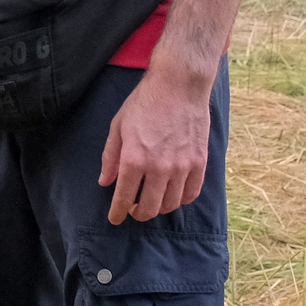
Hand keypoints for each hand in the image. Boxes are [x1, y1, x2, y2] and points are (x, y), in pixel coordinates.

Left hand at [97, 64, 212, 224]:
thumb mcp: (118, 127)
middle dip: (139, 214)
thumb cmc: (144, 103)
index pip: (124, 198)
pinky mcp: (199, 162)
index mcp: (134, 159)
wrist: (178, 86)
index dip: (118, 213)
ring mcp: (182, 166)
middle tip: (134, 210)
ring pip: (171, 204)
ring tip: (152, 202)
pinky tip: (173, 195)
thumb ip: (111, 157)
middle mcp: (159, 168)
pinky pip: (191, 193)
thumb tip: (105, 181)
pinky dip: (181, 200)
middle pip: (150, 208)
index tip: (115, 219)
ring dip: (159, 208)